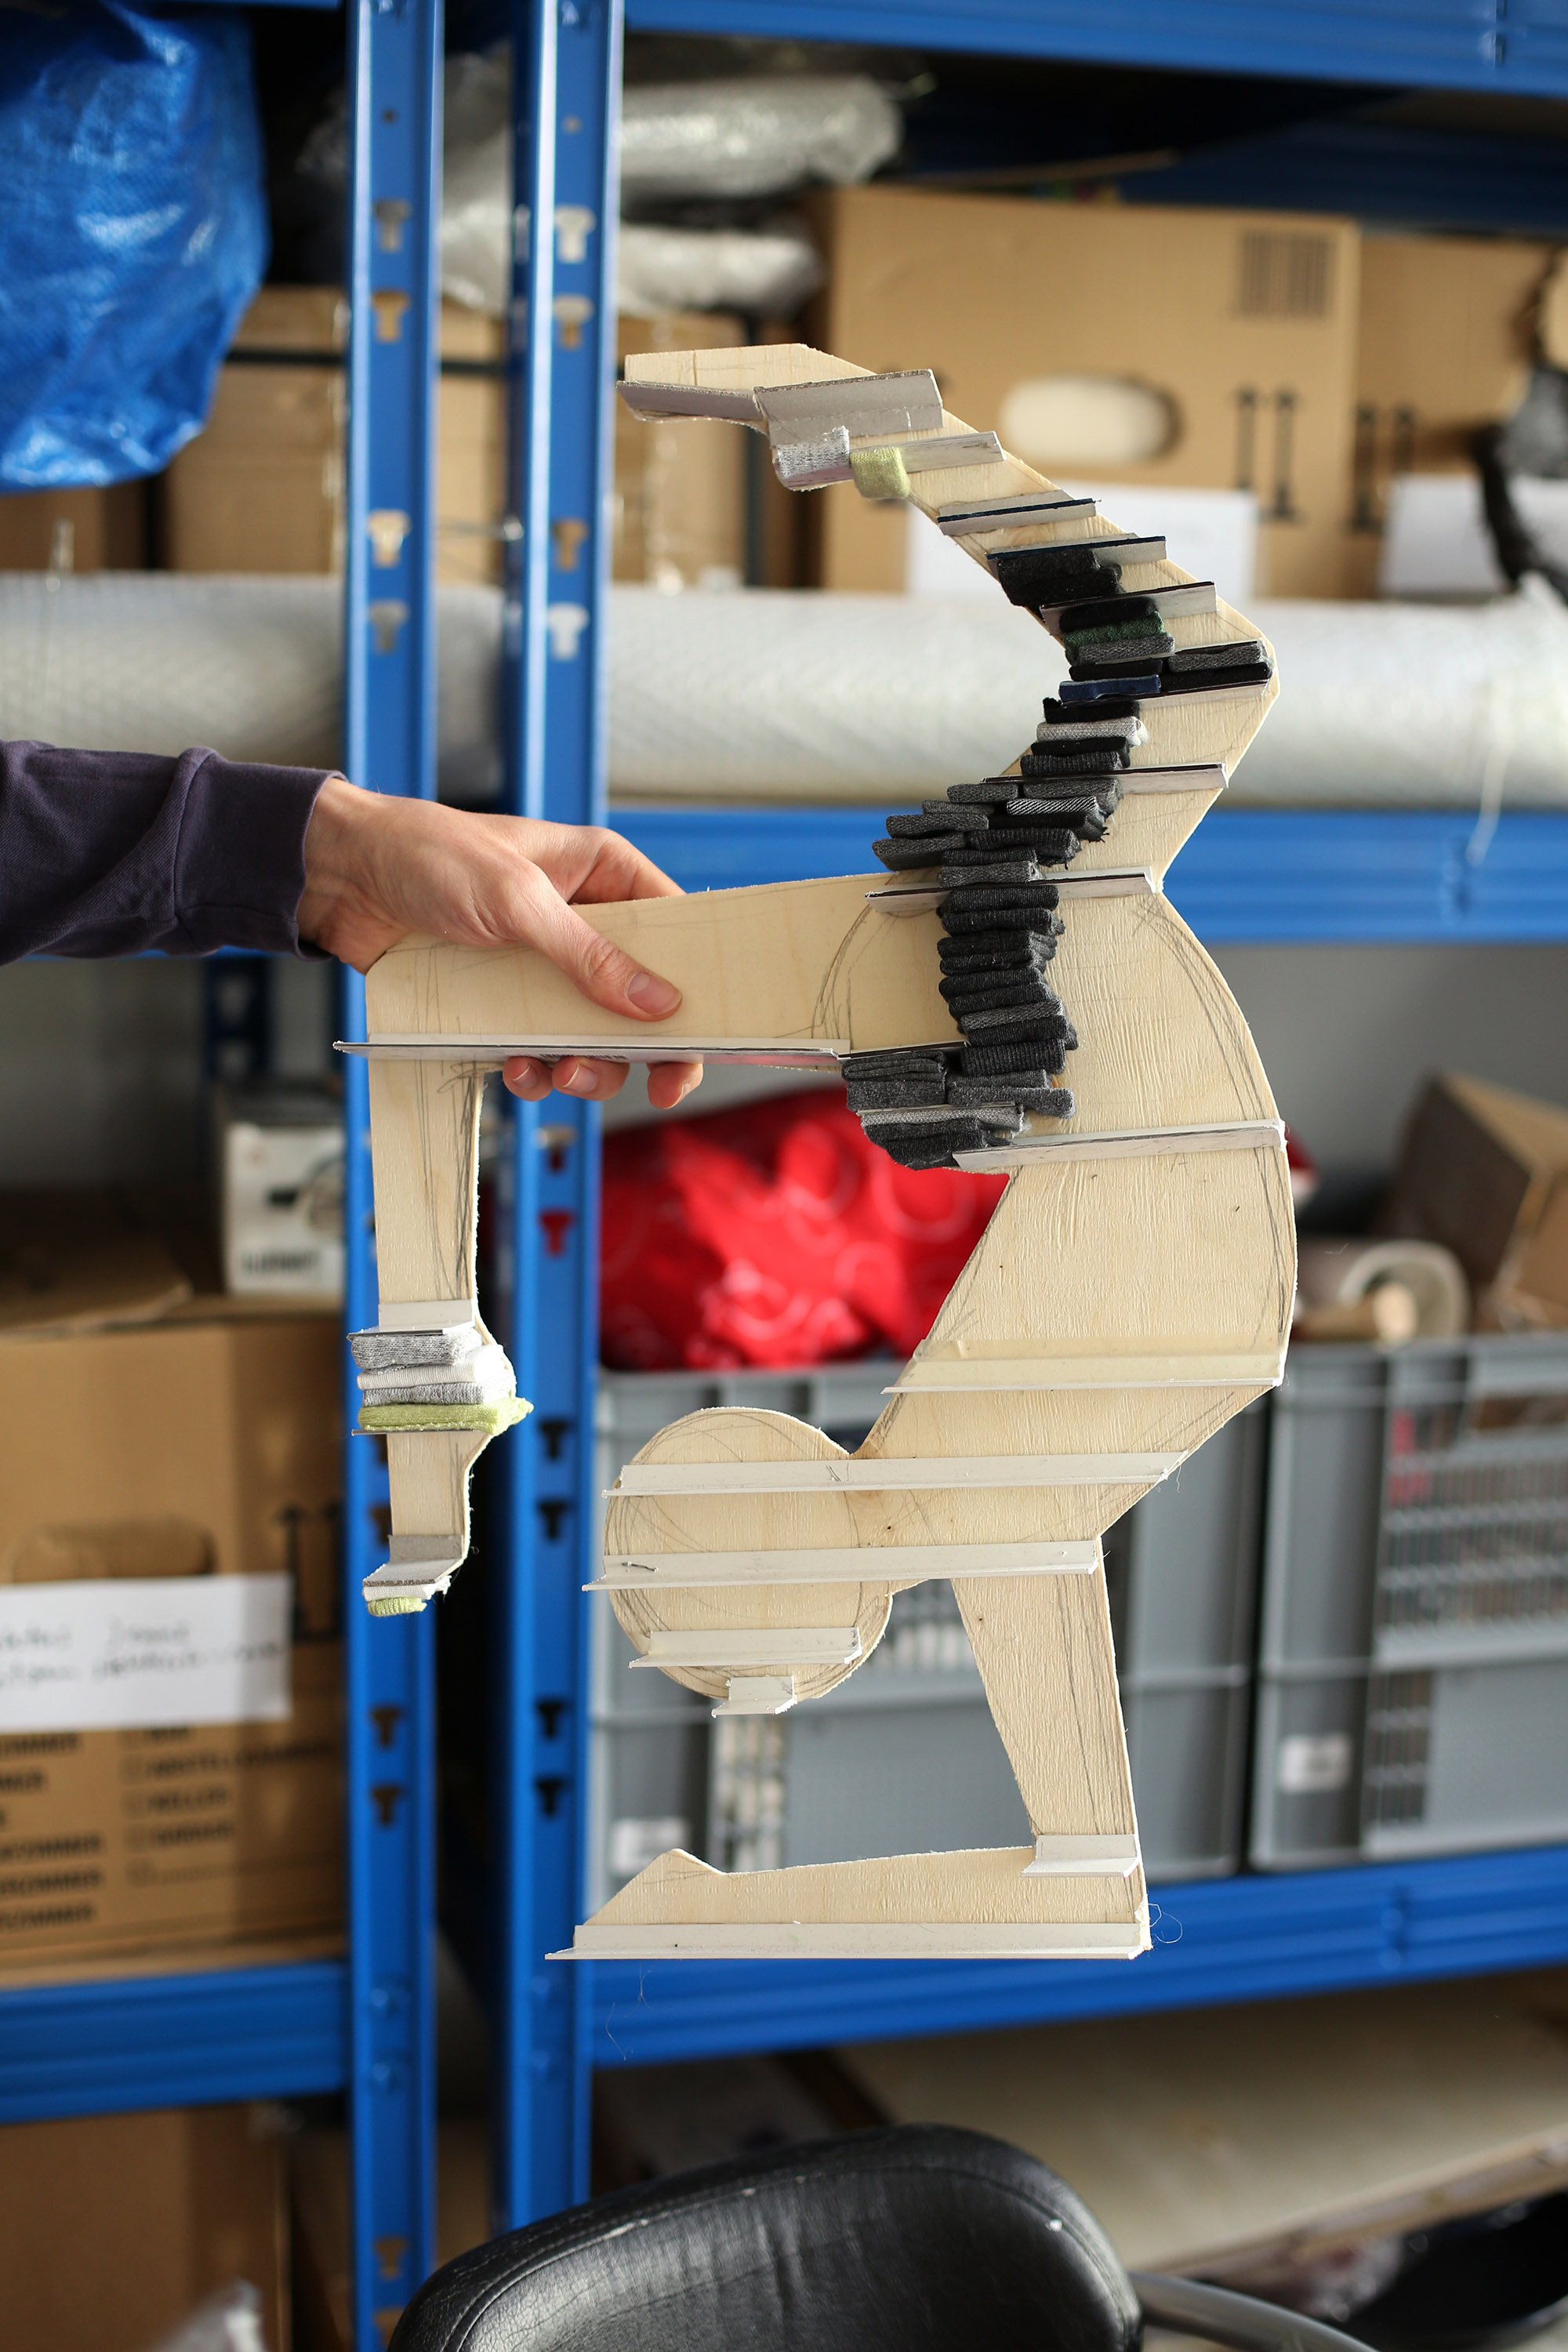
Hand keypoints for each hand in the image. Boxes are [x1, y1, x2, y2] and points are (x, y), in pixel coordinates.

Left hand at [298, 777, 701, 1108]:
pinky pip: (539, 1051)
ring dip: (583, 1068)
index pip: (678, 932)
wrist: (343, 878)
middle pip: (642, 1000)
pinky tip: (511, 1068)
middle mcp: (583, 923)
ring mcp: (544, 968)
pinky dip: (533, 1071)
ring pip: (593, 1037)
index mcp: (604, 876)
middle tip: (649, 1085)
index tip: (703, 1039)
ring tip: (556, 1073)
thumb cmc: (427, 855)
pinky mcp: (504, 1002)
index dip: (696, 987)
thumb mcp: (516, 902)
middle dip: (639, 1047)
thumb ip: (588, 955)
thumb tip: (658, 1003)